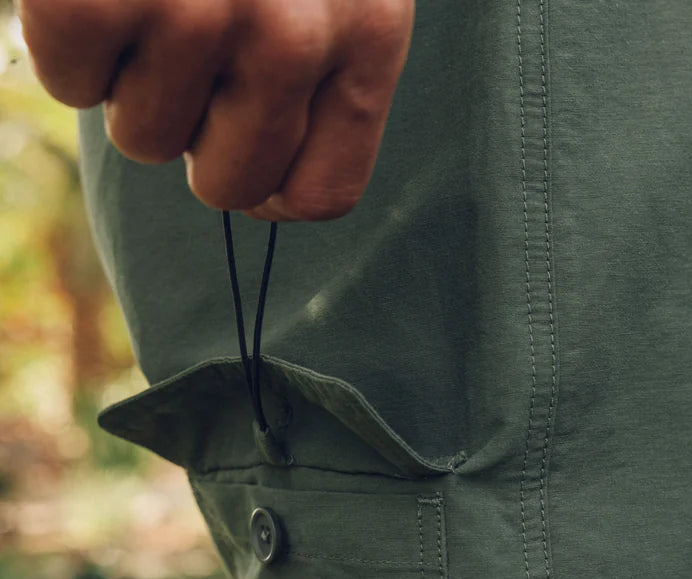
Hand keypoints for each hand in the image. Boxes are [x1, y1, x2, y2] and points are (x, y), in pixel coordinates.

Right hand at [17, 0, 414, 219]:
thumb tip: (263, 183)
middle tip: (184, 46)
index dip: (270, 185)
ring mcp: (199, 11)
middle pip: (230, 186)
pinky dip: (69, 40)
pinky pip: (71, 81)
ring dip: (131, 75)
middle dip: (195, 129)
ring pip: (145, 138)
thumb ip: (326, 59)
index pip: (321, 193)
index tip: (242, 141)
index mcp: (368, 31)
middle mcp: (294, 33)